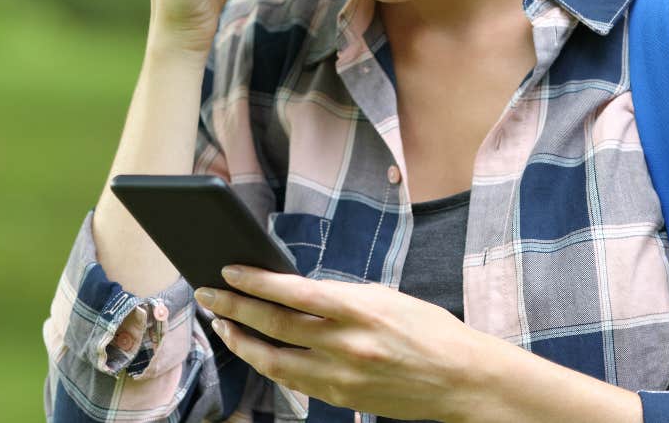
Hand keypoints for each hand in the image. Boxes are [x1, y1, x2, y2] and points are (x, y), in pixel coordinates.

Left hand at [195, 265, 481, 420]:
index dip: (256, 282)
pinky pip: (293, 381)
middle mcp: (347, 344)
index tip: (230, 271)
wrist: (461, 379)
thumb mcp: (386, 298)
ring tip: (221, 325)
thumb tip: (294, 293)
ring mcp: (342, 376)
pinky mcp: (342, 398)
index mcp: (360, 309)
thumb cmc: (428, 330)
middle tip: (207, 295)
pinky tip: (255, 350)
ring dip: (241, 341)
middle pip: (275, 326)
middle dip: (234, 308)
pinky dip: (268, 363)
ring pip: (274, 360)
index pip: (294, 293)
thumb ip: (340, 297)